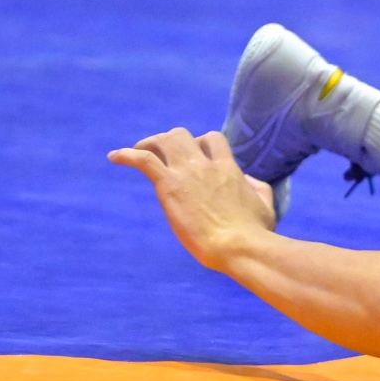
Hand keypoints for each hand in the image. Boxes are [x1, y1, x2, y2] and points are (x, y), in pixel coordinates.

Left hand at [108, 127, 274, 269]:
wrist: (237, 245)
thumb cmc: (254, 232)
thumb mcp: (266, 206)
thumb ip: (258, 187)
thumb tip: (249, 180)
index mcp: (229, 168)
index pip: (212, 139)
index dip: (200, 143)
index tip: (193, 156)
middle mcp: (206, 164)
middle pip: (182, 135)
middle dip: (170, 141)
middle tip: (160, 157)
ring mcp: (186, 173)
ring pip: (163, 141)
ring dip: (148, 144)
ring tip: (137, 152)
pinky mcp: (169, 186)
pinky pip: (143, 160)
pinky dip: (126, 155)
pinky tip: (114, 157)